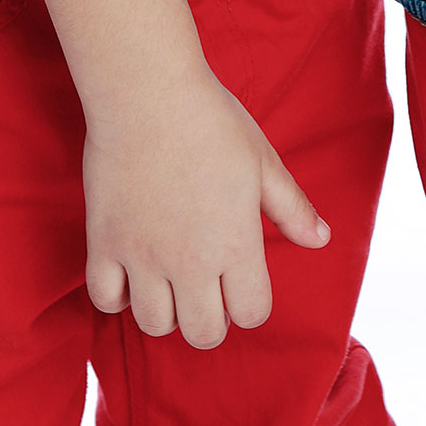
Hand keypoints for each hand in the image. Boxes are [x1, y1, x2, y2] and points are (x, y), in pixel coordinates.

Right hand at [82, 60, 329, 347]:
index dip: (251, 303)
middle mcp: (190, 261)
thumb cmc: (212, 120)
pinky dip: (117, 296)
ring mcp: (143, 256)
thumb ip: (292, 207)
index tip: (242, 280)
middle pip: (204, 334)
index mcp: (236, 242)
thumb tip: (321, 240)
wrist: (148, 92)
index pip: (252, 314)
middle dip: (210, 319)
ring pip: (154, 324)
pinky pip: (105, 300)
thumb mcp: (262, 161)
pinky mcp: (104, 243)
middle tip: (206, 288)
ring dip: (166, 310)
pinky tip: (131, 271)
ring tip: (169, 278)